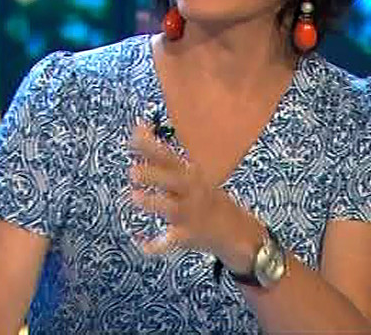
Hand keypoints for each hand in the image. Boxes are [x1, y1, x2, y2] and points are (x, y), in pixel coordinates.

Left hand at [127, 122, 260, 270]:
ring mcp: (191, 214)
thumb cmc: (204, 197)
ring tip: (135, 197)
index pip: (169, 157)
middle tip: (132, 172)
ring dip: (154, 203)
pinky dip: (157, 245)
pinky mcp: (189, 236)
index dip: (151, 146)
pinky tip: (143, 245)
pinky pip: (172, 241)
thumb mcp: (189, 174)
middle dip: (154, 175)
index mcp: (190, 174)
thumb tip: (138, 125)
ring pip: (172, 208)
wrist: (238, 231)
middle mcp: (191, 191)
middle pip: (174, 180)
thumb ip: (161, 156)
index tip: (133, 137)